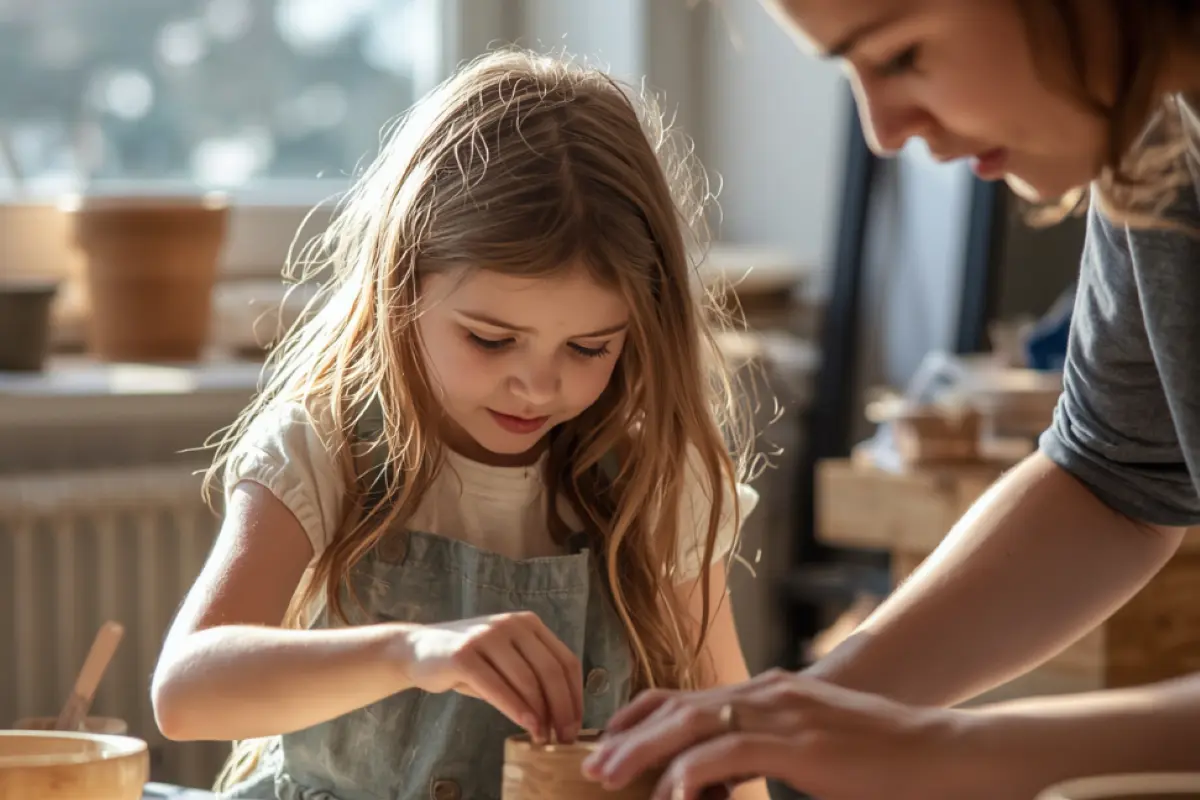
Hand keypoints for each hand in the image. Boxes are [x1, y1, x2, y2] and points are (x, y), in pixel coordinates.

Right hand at [395, 612, 582, 743]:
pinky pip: (498, 687)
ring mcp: (487, 636)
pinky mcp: (464, 654)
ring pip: (527, 680)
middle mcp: (511, 624)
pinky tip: (527, 726)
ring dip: (541, 714)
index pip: (565, 660)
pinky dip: (516, 709)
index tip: (576, 725)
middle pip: (551, 671)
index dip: (575, 696)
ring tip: (544, 738)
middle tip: (565, 738)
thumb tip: (564, 717)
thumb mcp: (506, 663)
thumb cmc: (470, 663)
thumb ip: (533, 679)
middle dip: (563, 709)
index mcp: (528, 623)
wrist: (418, 649)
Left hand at [583, 669, 1027, 799]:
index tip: (611, 740)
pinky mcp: (800, 743)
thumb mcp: (816, 753)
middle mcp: (770, 694)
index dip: (645, 716)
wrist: (946, 755)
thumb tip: (722, 782)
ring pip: (693, 724)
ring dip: (645, 750)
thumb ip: (768, 757)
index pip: (692, 697)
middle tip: (593, 764)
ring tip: (610, 776)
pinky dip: (693, 775)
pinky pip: (730, 755)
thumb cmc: (887, 762)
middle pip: (681, 707)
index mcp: (772, 694)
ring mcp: (784, 713)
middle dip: (630, 735)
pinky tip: (673, 796)